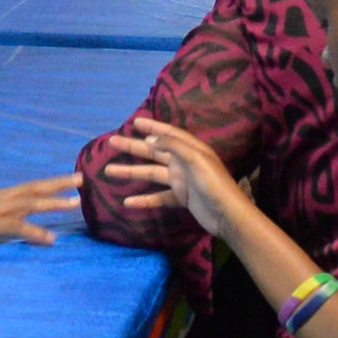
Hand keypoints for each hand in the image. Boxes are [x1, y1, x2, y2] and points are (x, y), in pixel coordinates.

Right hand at [0, 180, 71, 246]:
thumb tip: (7, 217)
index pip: (28, 186)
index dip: (50, 182)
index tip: (71, 178)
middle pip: (34, 188)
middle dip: (59, 184)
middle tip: (82, 180)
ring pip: (29, 204)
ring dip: (53, 203)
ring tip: (75, 203)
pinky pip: (17, 229)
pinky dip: (35, 233)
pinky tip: (50, 240)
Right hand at [108, 115, 242, 232]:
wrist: (227, 215)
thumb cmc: (214, 184)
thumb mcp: (195, 159)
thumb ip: (172, 146)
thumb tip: (149, 139)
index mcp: (190, 149)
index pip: (168, 134)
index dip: (151, 127)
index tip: (134, 122)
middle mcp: (184, 162)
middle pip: (154, 152)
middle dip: (133, 147)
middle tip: (112, 141)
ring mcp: (181, 181)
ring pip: (151, 174)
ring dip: (131, 172)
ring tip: (109, 170)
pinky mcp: (181, 198)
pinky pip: (158, 197)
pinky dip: (143, 199)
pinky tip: (128, 202)